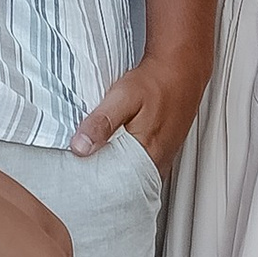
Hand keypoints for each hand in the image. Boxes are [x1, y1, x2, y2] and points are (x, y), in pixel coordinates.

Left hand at [70, 51, 189, 171]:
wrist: (180, 69)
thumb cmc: (155, 83)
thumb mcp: (123, 97)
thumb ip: (102, 123)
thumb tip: (80, 147)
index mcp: (147, 156)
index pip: (116, 186)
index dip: (95, 183)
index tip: (77, 178)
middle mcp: (157, 162)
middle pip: (125, 183)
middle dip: (103, 179)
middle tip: (82, 170)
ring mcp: (162, 157)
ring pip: (133, 175)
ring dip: (114, 170)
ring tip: (96, 160)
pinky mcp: (162, 150)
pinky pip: (140, 165)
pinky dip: (126, 160)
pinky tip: (116, 148)